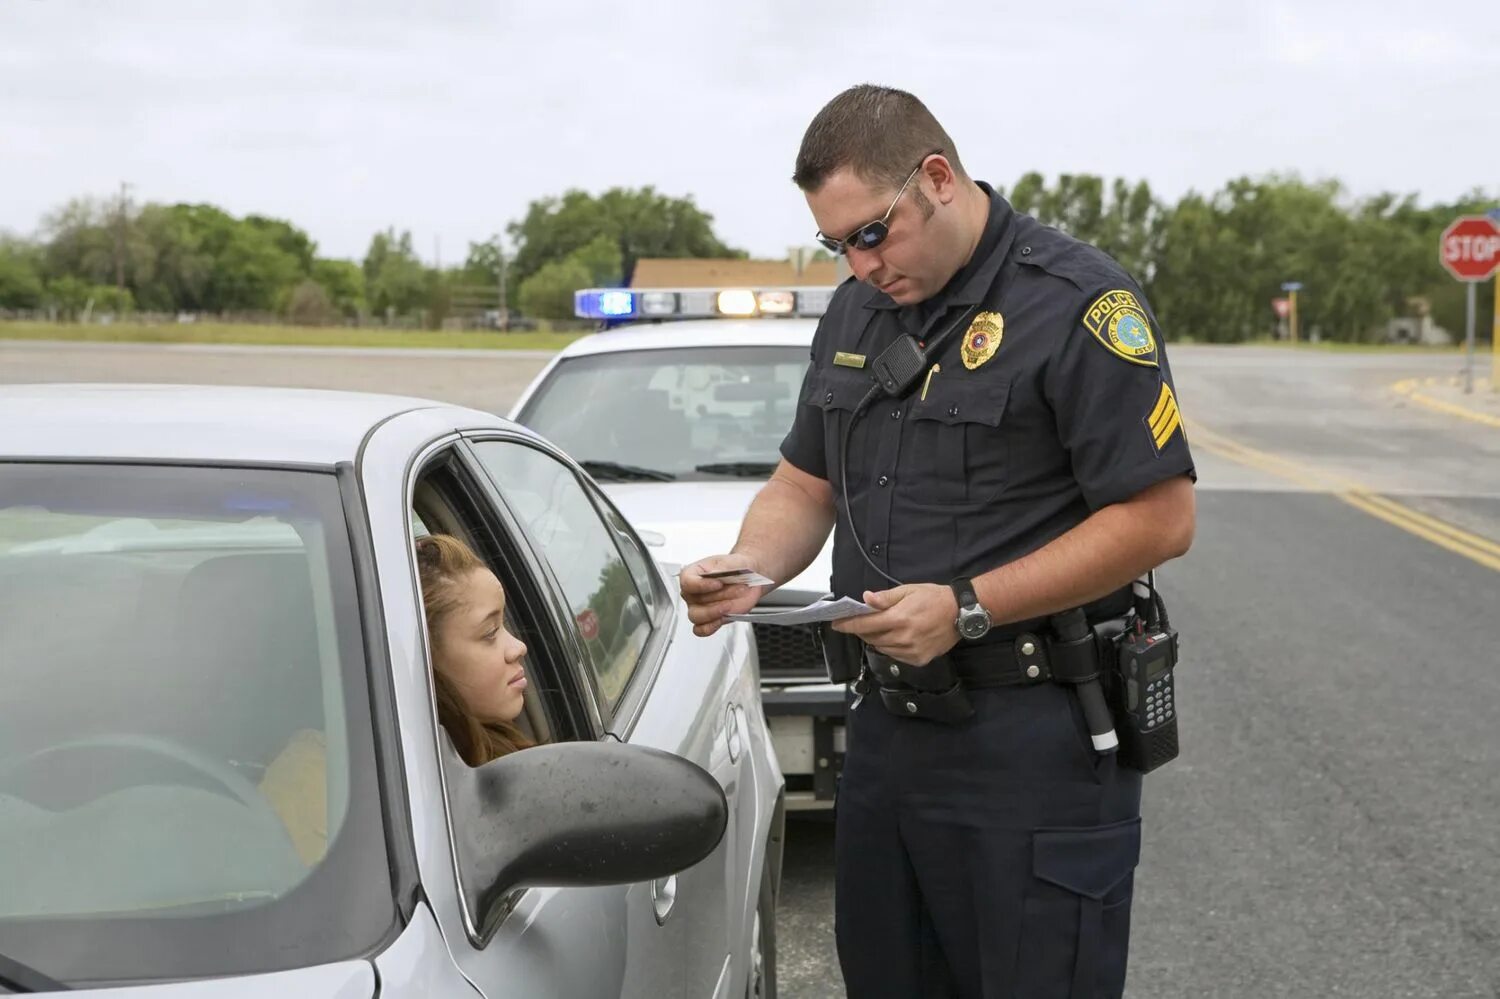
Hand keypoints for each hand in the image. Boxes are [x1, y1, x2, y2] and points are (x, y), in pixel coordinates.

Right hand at [679, 555, 769, 637]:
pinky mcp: (708, 620)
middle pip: (694, 601)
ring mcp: (698, 607)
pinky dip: (711, 626)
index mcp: (693, 573)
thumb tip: (714, 574)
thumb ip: (723, 567)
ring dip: (717, 611)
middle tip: (738, 588)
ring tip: (732, 603)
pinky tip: (723, 617)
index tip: (719, 583)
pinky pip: (701, 630)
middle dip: (719, 596)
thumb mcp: (732, 562)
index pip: (687, 582)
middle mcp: (692, 592)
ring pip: (697, 616)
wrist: (750, 579)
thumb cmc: (737, 568)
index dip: (701, 585)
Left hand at [831, 583, 958, 665]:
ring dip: (875, 639)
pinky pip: (895, 656)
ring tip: (878, 628)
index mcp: (899, 619)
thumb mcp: (908, 591)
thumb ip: (885, 598)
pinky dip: (890, 647)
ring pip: (882, 648)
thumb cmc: (934, 598)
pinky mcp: (919, 660)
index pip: (865, 624)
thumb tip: (866, 599)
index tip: (836, 624)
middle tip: (857, 622)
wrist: (960, 613)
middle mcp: (904, 638)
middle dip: (861, 630)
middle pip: (871, 638)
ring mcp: (912, 651)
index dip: (848, 624)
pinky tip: (894, 637)